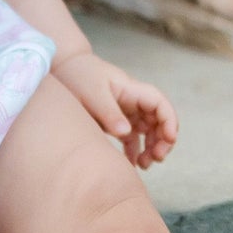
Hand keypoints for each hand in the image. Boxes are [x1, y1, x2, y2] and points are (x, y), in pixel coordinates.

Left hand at [51, 51, 177, 169]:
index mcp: (131, 90)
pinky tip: (131, 165)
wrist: (63, 68)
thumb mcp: (92, 93)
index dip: (170, 121)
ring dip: (151, 148)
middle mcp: (133, 100)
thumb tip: (126, 133)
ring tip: (143, 165)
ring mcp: (126, 111)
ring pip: (149, 131)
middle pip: (159, 120)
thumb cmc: (78, 75)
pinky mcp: (116, 121)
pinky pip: (132, 138)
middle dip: (163, 140)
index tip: (169, 139)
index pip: (160, 103)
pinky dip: (135, 151)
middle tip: (156, 158)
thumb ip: (109, 113)